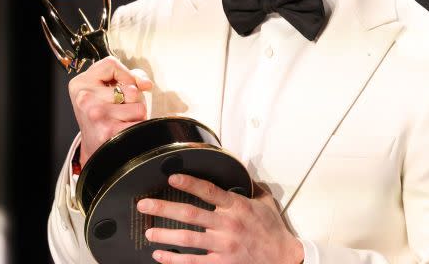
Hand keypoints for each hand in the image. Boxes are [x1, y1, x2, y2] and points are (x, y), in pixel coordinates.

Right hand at [68, 56, 152, 163]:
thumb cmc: (105, 113)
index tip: (124, 84)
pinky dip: (138, 126)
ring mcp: (96, 115)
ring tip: (123, 119)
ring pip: (139, 107)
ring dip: (137, 114)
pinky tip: (124, 129)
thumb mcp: (108, 88)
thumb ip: (130, 77)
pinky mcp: (108, 131)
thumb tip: (146, 84)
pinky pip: (140, 122)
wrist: (95, 146)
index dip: (125, 73)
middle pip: (131, 89)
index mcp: (81, 83)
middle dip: (133, 99)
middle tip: (120, 107)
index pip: (111, 64)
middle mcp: (85, 98)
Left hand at [137, 174, 303, 263]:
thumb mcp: (265, 202)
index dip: (189, 183)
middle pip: (190, 214)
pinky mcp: (221, 263)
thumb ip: (251, 188)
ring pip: (187, 239)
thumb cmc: (273, 231)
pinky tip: (160, 256)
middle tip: (144, 205)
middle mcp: (227, 225)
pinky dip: (173, 260)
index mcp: (237, 207)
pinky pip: (192, 262)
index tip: (172, 178)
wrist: (284, 258)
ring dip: (164, 235)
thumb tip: (242, 174)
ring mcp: (223, 246)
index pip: (209, 191)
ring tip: (149, 232)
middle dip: (163, 208)